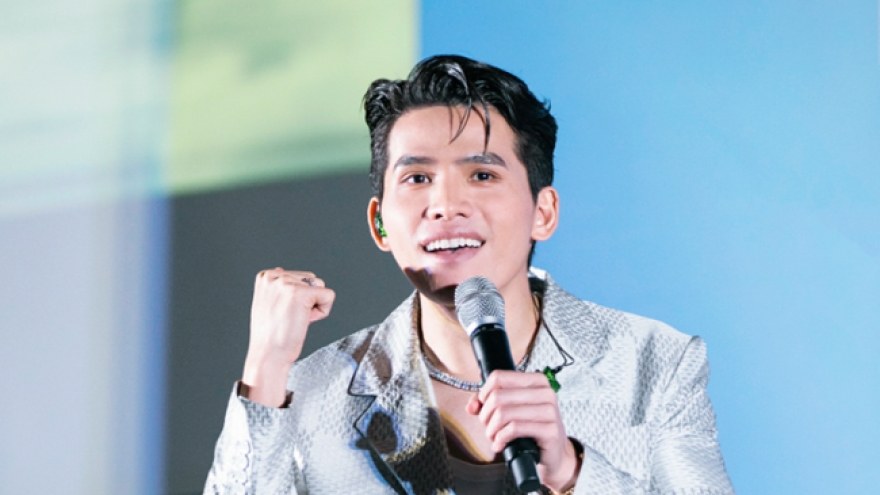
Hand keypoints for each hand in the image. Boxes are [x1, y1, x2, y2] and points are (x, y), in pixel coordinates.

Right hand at [242, 268, 334, 406]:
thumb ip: (276, 287)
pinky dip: (323, 312)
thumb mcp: (267, 302)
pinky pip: (329, 296)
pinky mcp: (301, 293)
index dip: (298, 298)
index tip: (283, 313)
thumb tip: (281, 270)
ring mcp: (287, 283)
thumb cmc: (270, 335)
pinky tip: (305, 321)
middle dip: (308, 300)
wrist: (268, 355)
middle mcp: (275, 276)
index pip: (300, 278)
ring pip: (321, 287)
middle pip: (312, 280)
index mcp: (265, 276)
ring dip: (314, 306)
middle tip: (290, 318)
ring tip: (296, 319)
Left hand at [467, 370, 579, 491]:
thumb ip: (487, 403)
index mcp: (536, 380)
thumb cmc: (530, 429)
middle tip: (489, 428)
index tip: (485, 409)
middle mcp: (545, 392)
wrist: (554, 454)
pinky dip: (501, 438)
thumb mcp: (509, 410)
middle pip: (498, 396)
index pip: (498, 377)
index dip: (484, 395)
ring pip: (503, 412)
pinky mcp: (550, 430)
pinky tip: (501, 444)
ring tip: (494, 438)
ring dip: (492, 429)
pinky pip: (514, 428)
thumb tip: (471, 406)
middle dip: (486, 416)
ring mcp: (550, 410)